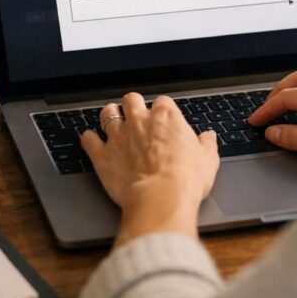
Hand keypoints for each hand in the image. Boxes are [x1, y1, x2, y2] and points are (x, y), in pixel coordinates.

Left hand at [81, 93, 219, 245]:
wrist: (162, 198)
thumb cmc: (185, 180)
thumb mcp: (207, 160)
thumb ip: (206, 145)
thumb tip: (208, 138)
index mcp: (167, 117)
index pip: (163, 102)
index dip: (162, 110)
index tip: (164, 120)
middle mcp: (140, 121)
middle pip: (131, 99)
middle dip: (133, 105)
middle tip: (136, 115)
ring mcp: (118, 136)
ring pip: (107, 113)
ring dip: (109, 116)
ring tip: (112, 121)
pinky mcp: (102, 155)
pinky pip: (89, 140)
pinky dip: (89, 140)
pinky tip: (91, 141)